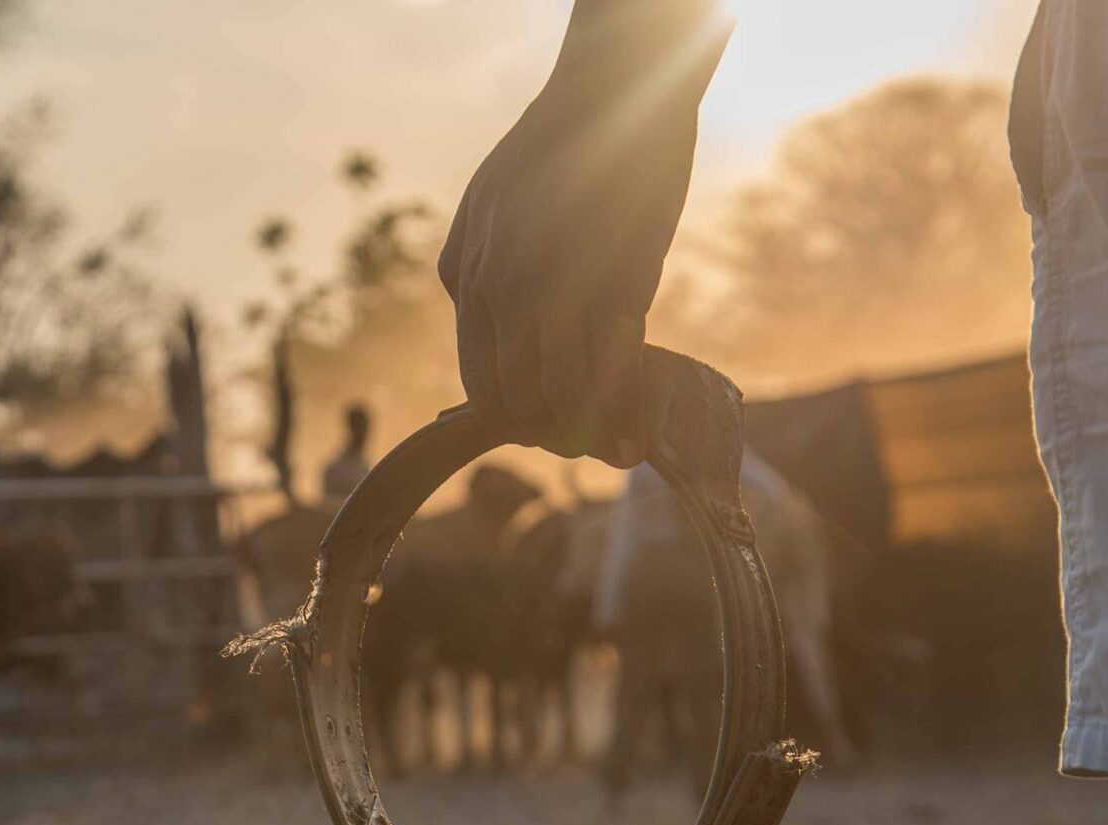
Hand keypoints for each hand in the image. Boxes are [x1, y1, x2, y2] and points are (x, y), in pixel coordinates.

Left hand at [439, 2, 726, 464]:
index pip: (478, 380)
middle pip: (514, 403)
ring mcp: (554, 292)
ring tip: (619, 450)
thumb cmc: (561, 145)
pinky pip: (610, 373)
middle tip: (587, 449)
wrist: (614, 92)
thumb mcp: (488, 202)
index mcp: (468, 275)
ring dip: (589, 435)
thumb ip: (476, 263)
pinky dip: (624, 411)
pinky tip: (639, 428)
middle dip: (549, 437)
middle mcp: (500, 292)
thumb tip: (475, 312)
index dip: (512, 418)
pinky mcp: (611, 285)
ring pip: (559, 399)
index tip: (542, 431)